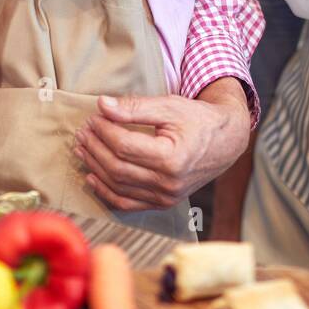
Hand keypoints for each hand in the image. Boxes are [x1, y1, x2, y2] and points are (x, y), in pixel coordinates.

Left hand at [73, 83, 250, 211]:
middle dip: (95, 148)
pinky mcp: (163, 203)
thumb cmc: (198, 120)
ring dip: (95, 167)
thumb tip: (102, 105)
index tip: (93, 117)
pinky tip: (92, 176)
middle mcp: (169, 183)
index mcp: (172, 158)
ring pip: (118, 186)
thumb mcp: (169, 106)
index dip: (103, 131)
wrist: (226, 141)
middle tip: (83, 131)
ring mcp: (166, 197)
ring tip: (82, 148)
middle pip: (117, 167)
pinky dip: (106, 192)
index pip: (124, 146)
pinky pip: (127, 203)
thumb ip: (135, 107)